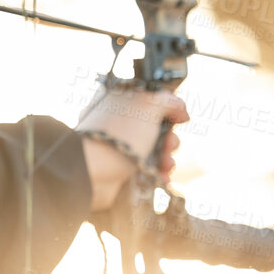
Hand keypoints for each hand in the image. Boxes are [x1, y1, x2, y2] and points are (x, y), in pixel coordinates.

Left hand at [76, 86, 188, 212]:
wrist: (93, 171)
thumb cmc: (120, 134)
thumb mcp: (149, 105)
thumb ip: (168, 100)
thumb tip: (181, 110)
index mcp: (118, 97)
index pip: (149, 97)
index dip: (168, 107)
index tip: (178, 118)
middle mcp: (116, 118)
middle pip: (154, 125)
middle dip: (169, 137)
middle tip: (169, 145)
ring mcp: (117, 143)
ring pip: (151, 148)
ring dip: (166, 156)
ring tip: (166, 164)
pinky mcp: (118, 166)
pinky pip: (143, 167)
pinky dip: (156, 172)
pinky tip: (162, 176)